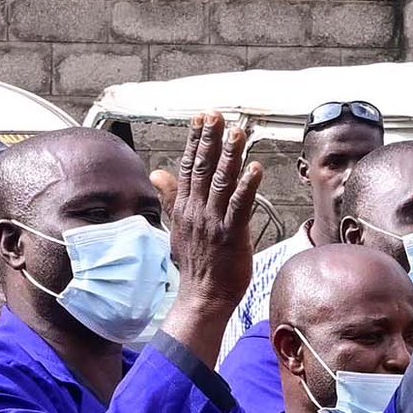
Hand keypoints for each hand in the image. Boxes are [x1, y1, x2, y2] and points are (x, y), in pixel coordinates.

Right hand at [157, 112, 262, 351]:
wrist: (202, 297)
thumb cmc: (195, 265)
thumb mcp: (177, 228)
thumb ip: (170, 198)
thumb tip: (157, 173)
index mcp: (184, 208)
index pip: (187, 167)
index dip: (195, 141)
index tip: (201, 118)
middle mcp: (196, 211)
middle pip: (202, 168)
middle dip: (210, 139)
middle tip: (216, 115)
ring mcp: (213, 222)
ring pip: (220, 182)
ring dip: (230, 155)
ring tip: (238, 132)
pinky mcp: (231, 235)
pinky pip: (239, 206)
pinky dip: (247, 186)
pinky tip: (255, 168)